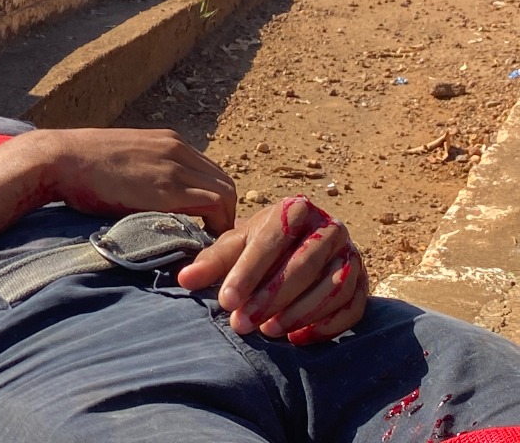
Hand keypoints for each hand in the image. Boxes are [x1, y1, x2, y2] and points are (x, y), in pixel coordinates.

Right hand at [34, 128, 235, 234]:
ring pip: (225, 193)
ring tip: (205, 245)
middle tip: (207, 239)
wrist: (58, 159)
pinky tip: (200, 244)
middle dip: (222, 212)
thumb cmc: (78, 167)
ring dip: (221, 221)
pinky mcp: (169, 189)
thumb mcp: (121, 161)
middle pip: (224, 181)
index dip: (210, 199)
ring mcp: (175, 167)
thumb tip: (146, 199)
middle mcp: (177, 149)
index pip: (208, 170)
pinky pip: (213, 206)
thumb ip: (142, 174)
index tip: (201, 223)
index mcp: (166, 141)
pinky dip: (215, 226)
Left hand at [175, 194, 368, 343]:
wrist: (298, 246)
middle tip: (243, 323)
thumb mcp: (235, 246)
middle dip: (271, 297)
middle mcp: (330, 227)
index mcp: (297, 209)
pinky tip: (298, 338)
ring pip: (331, 286)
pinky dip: (326, 325)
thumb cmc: (261, 246)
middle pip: (304, 264)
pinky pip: (351, 308)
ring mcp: (352, 254)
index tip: (226, 301)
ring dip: (298, 312)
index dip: (247, 272)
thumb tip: (184, 279)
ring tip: (268, 331)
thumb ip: (212, 262)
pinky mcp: (364, 283)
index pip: (271, 240)